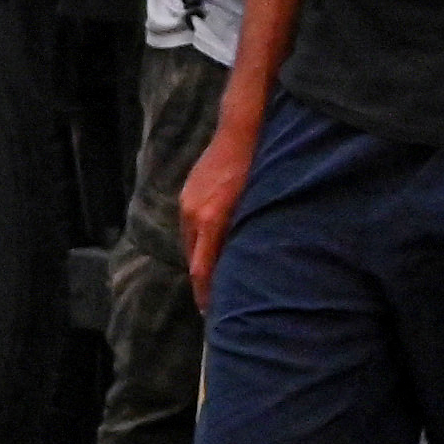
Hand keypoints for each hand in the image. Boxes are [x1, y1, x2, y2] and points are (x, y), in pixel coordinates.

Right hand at [179, 105, 262, 298]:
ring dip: (201, 261)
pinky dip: (200, 242)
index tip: (211, 314)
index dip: (206, 294)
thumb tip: (244, 266)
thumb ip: (245, 236)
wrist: (240, 130)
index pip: (202, 269)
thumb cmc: (256, 168)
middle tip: (216, 303)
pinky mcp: (187, 194)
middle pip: (194, 260)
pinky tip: (212, 246)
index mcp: (210, 220)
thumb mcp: (255, 207)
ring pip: (191, 244)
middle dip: (203, 282)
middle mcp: (193, 214)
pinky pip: (190, 227)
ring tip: (214, 278)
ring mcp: (187, 203)